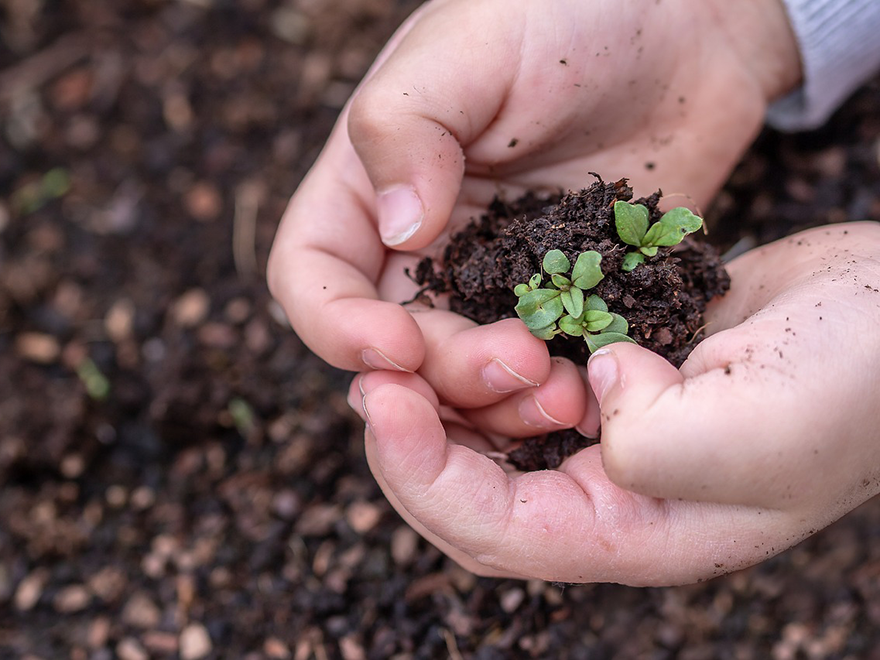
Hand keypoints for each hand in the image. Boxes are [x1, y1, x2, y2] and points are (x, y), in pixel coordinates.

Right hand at [268, 0, 800, 432]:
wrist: (687, 21)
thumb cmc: (569, 10)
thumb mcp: (472, 46)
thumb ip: (407, 127)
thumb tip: (396, 231)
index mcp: (374, 184)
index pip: (312, 276)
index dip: (336, 327)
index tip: (395, 346)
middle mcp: (426, 243)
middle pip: (396, 345)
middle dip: (441, 373)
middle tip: (516, 363)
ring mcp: (498, 277)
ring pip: (468, 373)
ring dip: (500, 401)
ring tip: (561, 391)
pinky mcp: (567, 296)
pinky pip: (547, 363)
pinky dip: (559, 390)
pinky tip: (596, 388)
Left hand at [350, 223, 879, 584]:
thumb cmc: (855, 382)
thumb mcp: (757, 429)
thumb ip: (654, 440)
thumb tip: (591, 391)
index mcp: (638, 532)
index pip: (495, 530)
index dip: (424, 474)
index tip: (381, 401)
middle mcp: (613, 495)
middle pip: (474, 492)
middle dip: (412, 441)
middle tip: (372, 375)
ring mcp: (612, 435)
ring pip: (492, 437)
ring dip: (444, 398)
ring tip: (404, 349)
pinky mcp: (616, 376)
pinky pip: (528, 382)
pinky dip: (488, 361)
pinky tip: (467, 325)